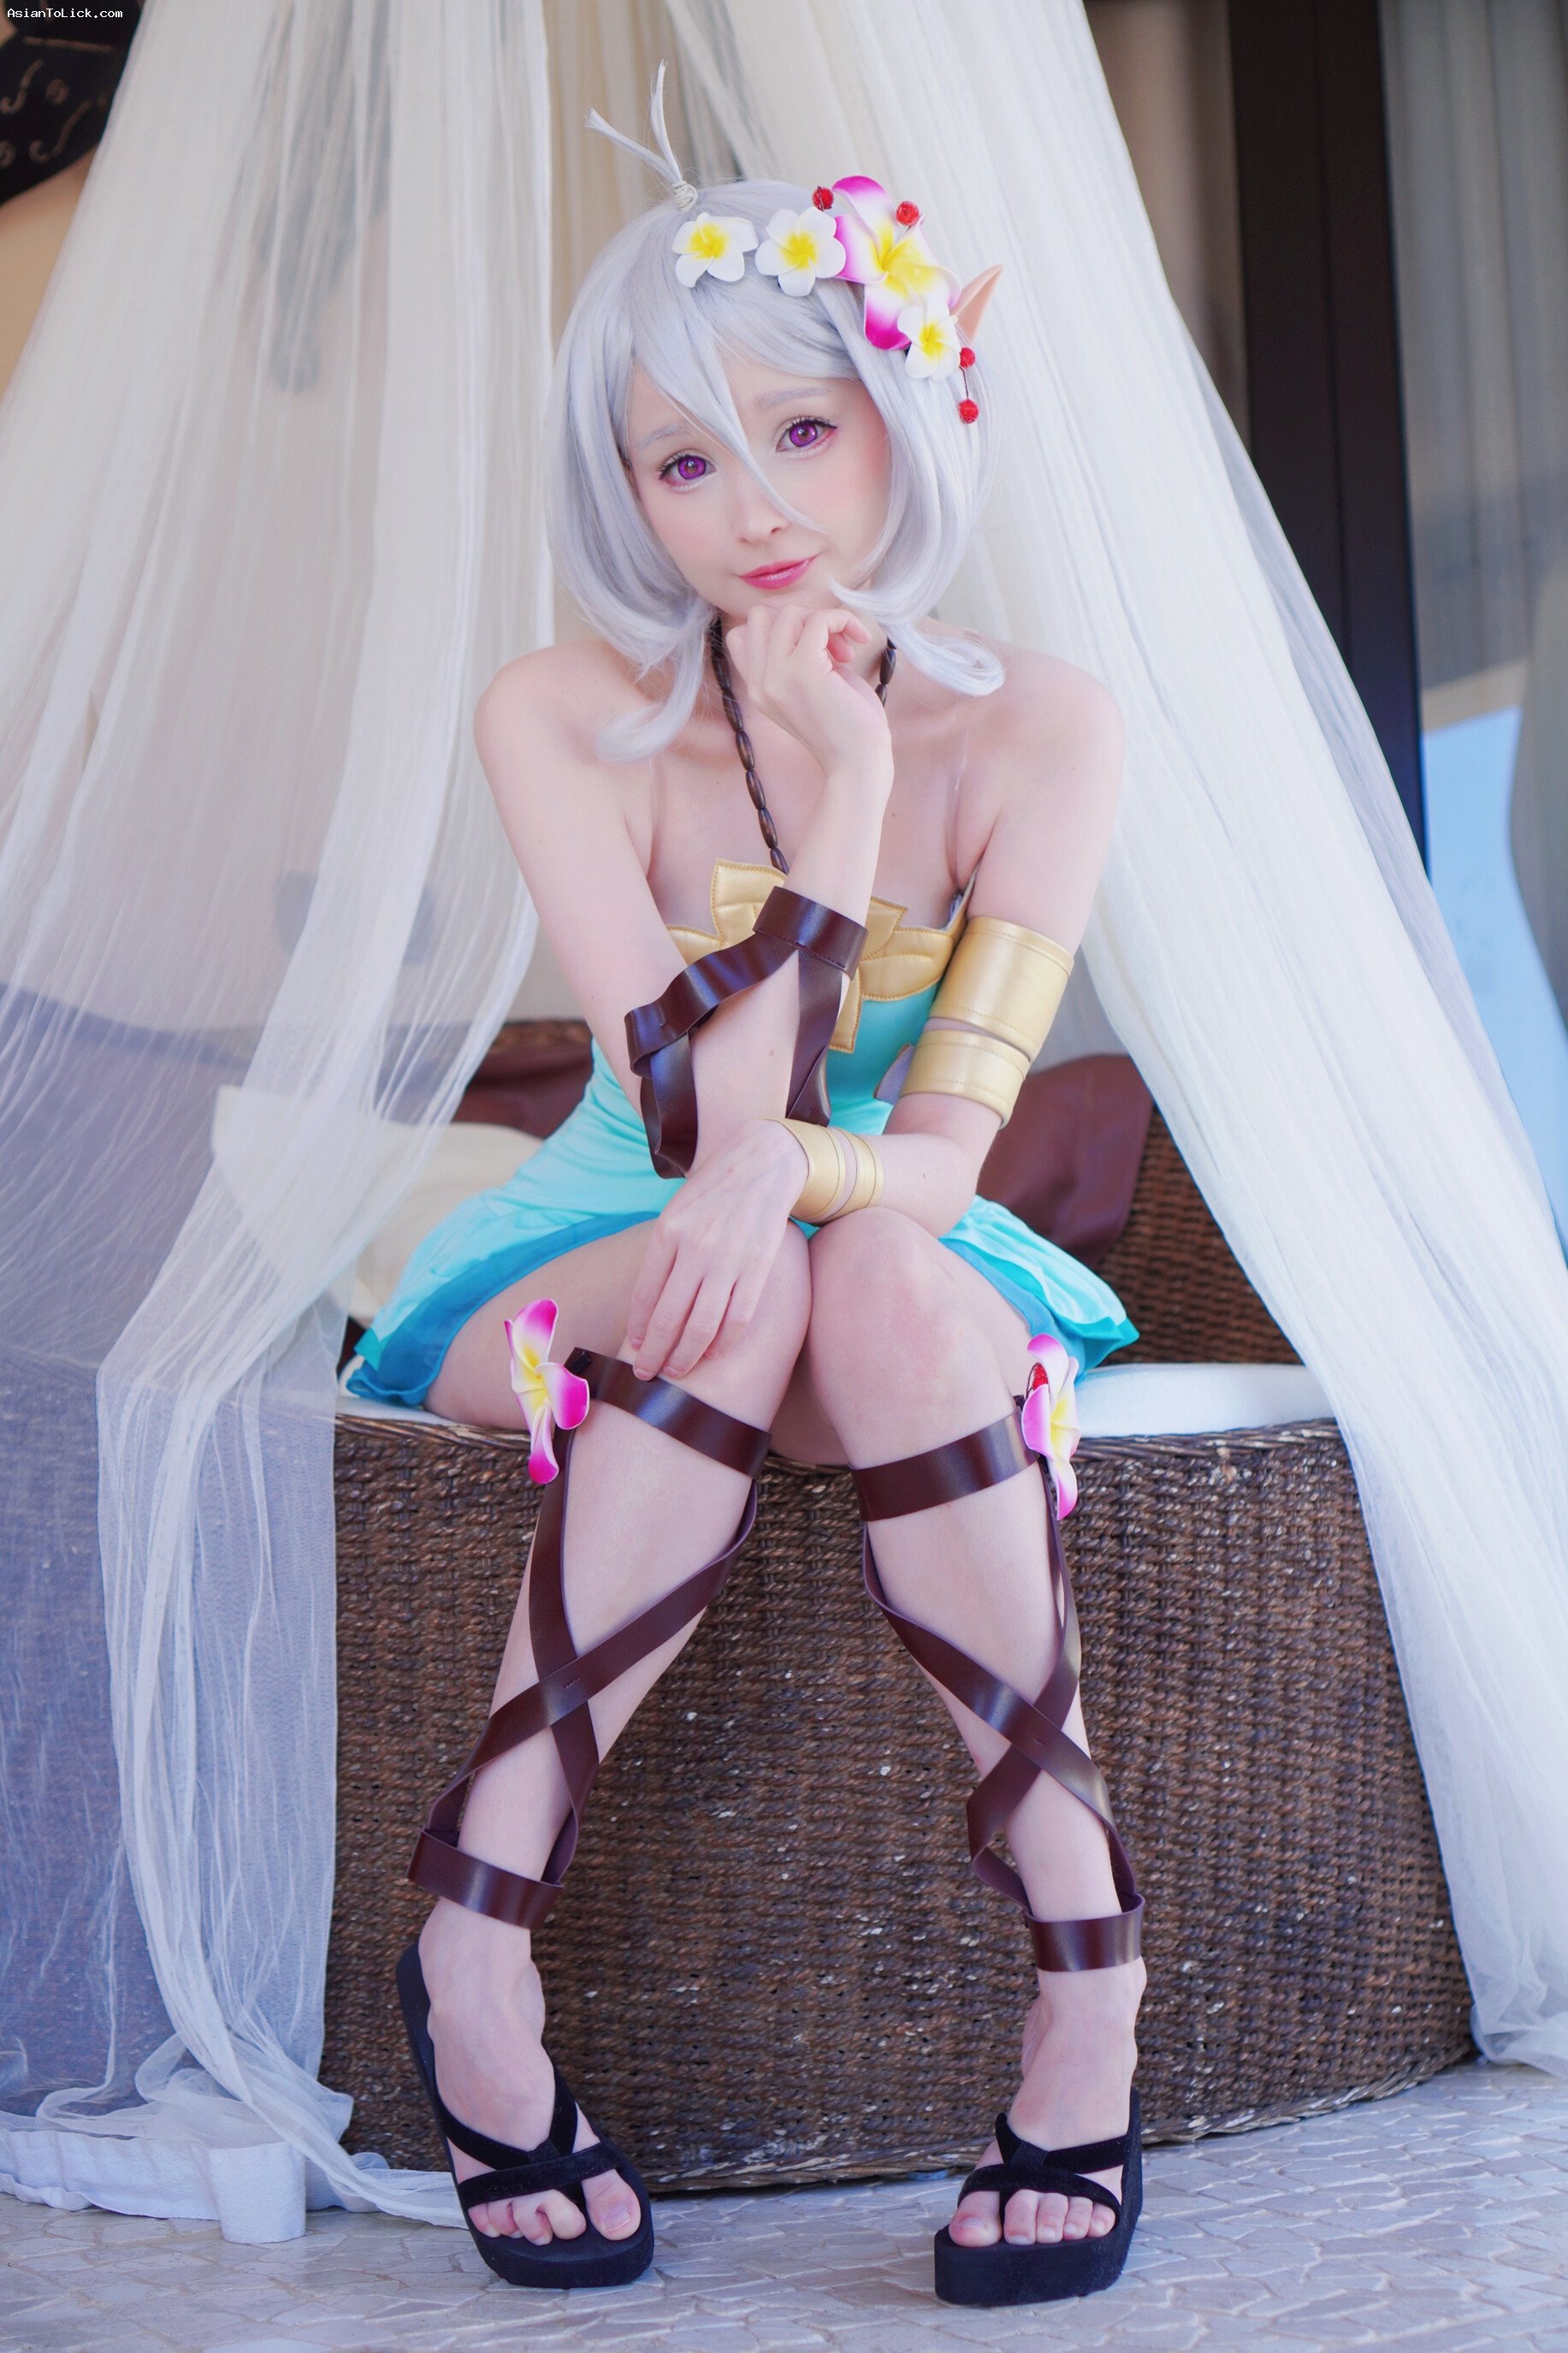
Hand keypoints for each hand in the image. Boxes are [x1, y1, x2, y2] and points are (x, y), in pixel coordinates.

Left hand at [624, 1118, 805, 1381]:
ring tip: (677, 1371)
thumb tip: (648, 1307)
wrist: (764, 1161)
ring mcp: (729, 1259)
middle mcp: (696, 1248)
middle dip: (655, 1354)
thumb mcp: (677, 1212)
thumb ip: (663, 1254)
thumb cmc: (714, 1190)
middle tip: (647, 1375)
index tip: (635, 1350)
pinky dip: (723, 1344)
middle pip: (669, 1318)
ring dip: (686, 1356)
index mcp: (668, 1233)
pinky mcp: (759, 1267)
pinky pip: (738, 1318)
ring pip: (703, 1325)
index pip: (645, 1296)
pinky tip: (712, 1354)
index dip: (639, 1330)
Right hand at [726, 604, 893, 794]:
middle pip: (761, 616)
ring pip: (789, 613)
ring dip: (824, 621)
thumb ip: (794, 656)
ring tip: (845, 651)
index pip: (740, 634)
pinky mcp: (805, 671)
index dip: (778, 629)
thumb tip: (802, 616)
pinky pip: (819, 620)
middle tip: (831, 647)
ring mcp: (778, 677)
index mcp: (756, 689)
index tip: (811, 648)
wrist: (858, 763)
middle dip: (800, 619)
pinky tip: (859, 640)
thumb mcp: (809, 687)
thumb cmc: (844, 726)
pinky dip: (843, 621)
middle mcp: (759, 683)